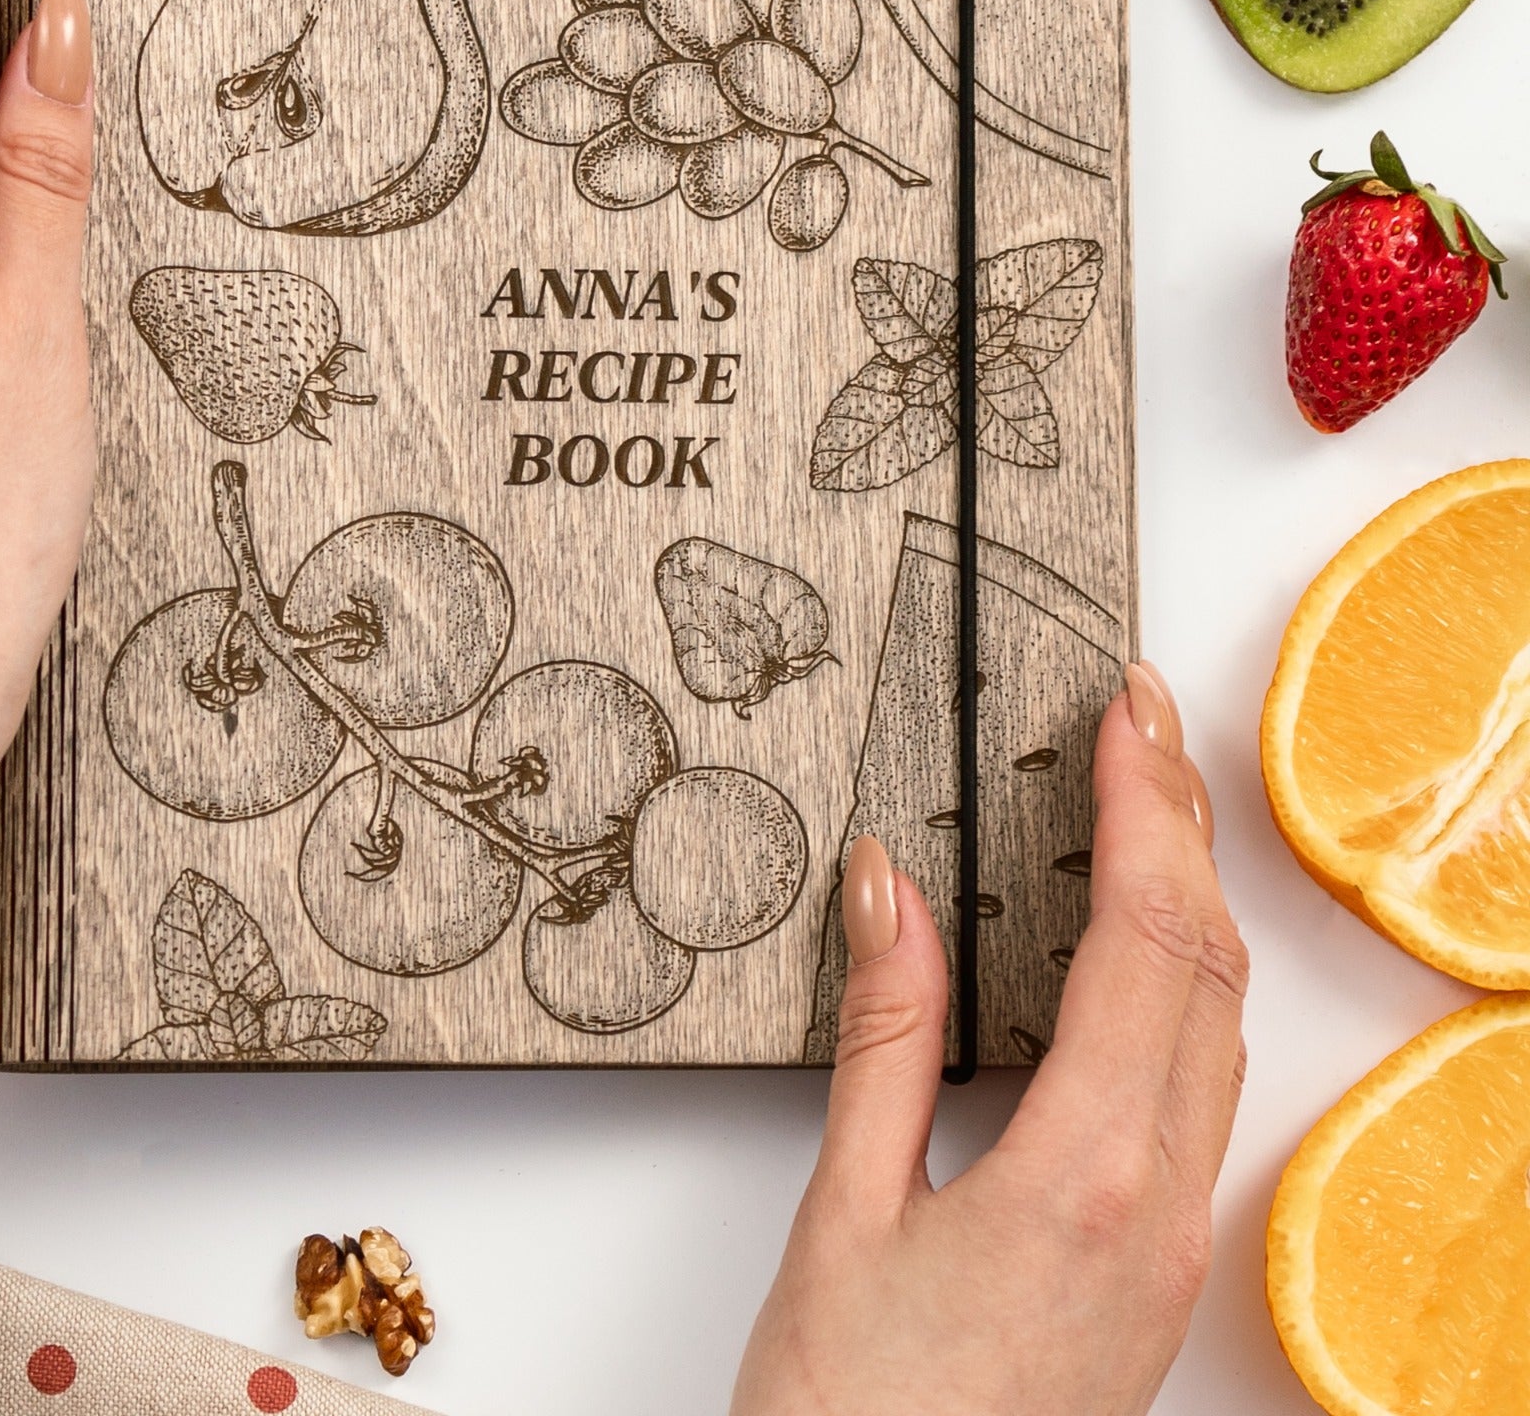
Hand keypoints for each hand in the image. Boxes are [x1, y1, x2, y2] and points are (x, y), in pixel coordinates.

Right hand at [732, 664, 1242, 1415]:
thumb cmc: (855, 1411)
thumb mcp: (844, 1209)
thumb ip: (884, 1032)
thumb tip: (889, 886)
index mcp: (1082, 1176)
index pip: (1144, 942)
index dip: (1142, 809)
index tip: (1123, 716)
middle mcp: (1157, 1205)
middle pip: (1206, 966)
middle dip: (1182, 823)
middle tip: (1140, 720)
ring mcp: (1171, 1239)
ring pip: (1220, 1024)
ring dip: (1191, 895)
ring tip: (1147, 801)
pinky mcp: (1158, 1261)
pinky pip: (1201, 1083)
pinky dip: (1184, 978)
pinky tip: (1141, 949)